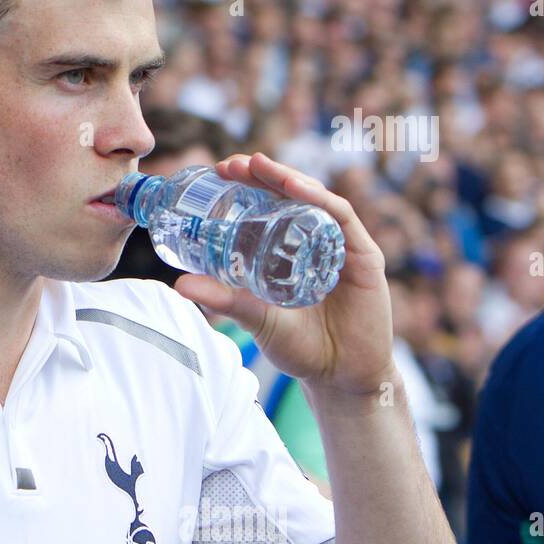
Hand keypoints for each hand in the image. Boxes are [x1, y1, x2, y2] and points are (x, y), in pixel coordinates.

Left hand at [172, 152, 395, 396]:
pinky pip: (342, 218)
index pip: (270, 207)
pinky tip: (297, 189)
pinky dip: (320, 200)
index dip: (247, 186)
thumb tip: (178, 284)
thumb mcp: (255, 318)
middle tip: (232, 164)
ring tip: (258, 166)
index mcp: (292, 249)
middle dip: (262, 174)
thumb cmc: (300, 347)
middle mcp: (318, 240)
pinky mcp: (365, 257)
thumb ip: (223, 300)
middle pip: (292, 196)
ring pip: (316, 200)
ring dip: (287, 179)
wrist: (341, 378)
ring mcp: (343, 246)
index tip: (219, 173)